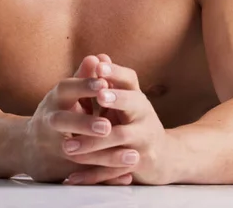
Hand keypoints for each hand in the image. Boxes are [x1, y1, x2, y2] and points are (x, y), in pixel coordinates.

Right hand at [22, 55, 136, 183]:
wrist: (26, 146)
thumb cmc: (56, 112)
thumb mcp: (66, 93)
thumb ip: (83, 77)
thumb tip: (97, 57)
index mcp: (55, 99)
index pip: (66, 88)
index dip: (84, 86)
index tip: (104, 84)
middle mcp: (49, 121)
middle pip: (62, 121)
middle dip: (84, 123)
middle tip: (107, 126)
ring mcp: (51, 146)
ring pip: (74, 152)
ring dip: (102, 154)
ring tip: (130, 154)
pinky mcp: (59, 169)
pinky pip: (83, 174)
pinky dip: (105, 175)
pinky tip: (127, 174)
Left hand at [63, 59, 170, 185]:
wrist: (164, 156)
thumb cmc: (134, 121)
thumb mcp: (124, 100)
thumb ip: (108, 81)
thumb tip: (97, 56)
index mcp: (137, 96)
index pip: (129, 79)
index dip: (115, 71)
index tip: (99, 66)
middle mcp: (144, 114)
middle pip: (133, 104)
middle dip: (116, 99)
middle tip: (99, 97)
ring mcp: (145, 139)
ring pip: (120, 139)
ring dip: (93, 143)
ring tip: (68, 146)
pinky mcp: (140, 162)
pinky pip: (114, 169)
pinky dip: (92, 174)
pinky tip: (72, 177)